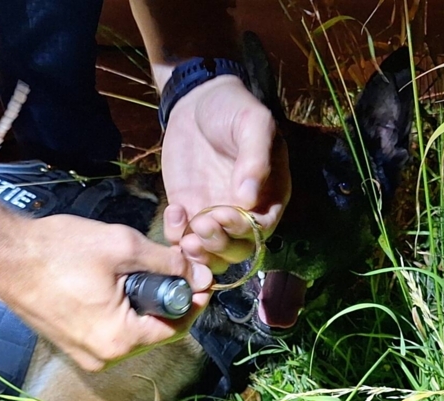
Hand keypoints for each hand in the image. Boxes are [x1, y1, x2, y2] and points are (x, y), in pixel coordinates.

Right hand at [0, 214, 212, 371]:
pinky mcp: (71, 345)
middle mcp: (103, 358)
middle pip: (154, 331)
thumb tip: (197, 273)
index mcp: (119, 342)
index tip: (200, 275)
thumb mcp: (122, 247)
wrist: (5, 256)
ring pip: (132, 331)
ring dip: (143, 303)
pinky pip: (109, 330)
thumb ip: (166, 263)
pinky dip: (120, 308)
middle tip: (173, 266)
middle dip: (168, 299)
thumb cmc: (59, 250)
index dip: (193, 300)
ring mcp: (84, 355)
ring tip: (141, 269)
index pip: (176, 327)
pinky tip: (116, 281)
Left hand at [160, 75, 290, 272]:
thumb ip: (255, 158)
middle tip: (201, 227)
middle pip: (237, 249)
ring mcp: (214, 215)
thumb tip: (249, 197)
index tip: (224, 215)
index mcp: (269, 194)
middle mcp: (244, 213)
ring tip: (185, 238)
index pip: (263, 228)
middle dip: (219, 246)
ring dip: (199, 254)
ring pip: (211, 253)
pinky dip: (176, 238)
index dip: (245, 229)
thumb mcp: (252, 123)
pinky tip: (173, 212)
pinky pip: (183, 239)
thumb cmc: (232, 109)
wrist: (196, 102)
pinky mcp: (188, 213)